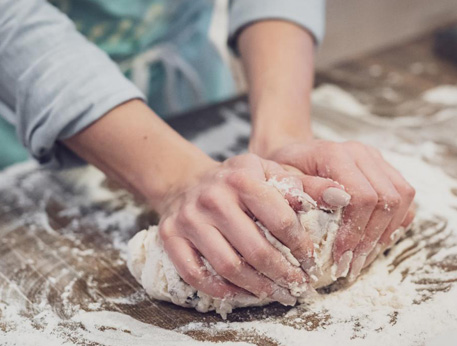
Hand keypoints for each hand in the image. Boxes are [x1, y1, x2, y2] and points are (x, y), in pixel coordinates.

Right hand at [157, 153, 329, 304]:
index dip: (301, 246)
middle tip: (298, 286)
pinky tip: (240, 293)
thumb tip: (342, 197)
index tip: (311, 261)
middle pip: (256, 249)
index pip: (280, 219)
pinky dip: (221, 290)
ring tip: (276, 293)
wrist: (188, 182)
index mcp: (242, 177)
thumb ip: (306, 185)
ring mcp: (189, 218)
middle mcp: (213, 197)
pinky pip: (196, 274)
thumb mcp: (270, 172)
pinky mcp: (171, 236)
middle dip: (283, 274)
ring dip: (257, 287)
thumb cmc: (236, 181)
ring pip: (228, 266)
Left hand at [261, 140, 415, 280]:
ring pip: (402, 197)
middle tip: (351, 266)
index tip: (340, 257)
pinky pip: (404, 198)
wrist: (293, 156)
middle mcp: (361, 153)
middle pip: (387, 199)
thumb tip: (337, 200)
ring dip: (385, 234)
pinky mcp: (385, 169)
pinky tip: (373, 243)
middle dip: (371, 239)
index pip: (362, 196)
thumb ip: (306, 189)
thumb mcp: (282, 181)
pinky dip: (394, 223)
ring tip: (362, 259)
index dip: (355, 231)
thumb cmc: (283, 172)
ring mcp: (376, 159)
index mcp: (335, 154)